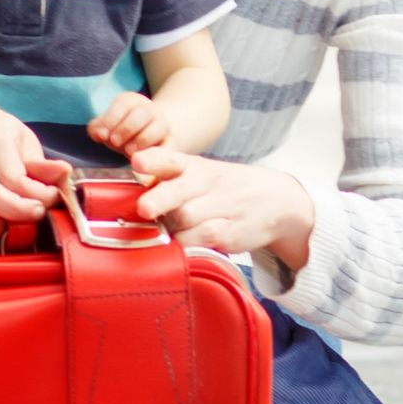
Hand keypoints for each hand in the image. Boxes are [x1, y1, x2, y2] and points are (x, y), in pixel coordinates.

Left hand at [87, 92, 171, 157]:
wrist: (144, 140)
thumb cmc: (121, 132)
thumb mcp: (107, 127)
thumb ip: (97, 128)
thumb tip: (98, 134)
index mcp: (131, 101)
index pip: (123, 104)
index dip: (111, 120)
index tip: (102, 135)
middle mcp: (150, 110)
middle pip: (143, 113)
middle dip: (126, 129)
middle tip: (114, 142)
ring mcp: (162, 125)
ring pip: (159, 127)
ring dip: (142, 140)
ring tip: (128, 151)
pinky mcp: (170, 142)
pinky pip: (168, 146)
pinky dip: (156, 153)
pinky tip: (142, 159)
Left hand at [127, 149, 314, 267]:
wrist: (277, 201)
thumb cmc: (226, 188)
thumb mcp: (201, 174)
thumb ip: (167, 181)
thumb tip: (125, 197)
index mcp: (195, 166)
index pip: (171, 159)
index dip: (153, 160)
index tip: (137, 162)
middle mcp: (207, 183)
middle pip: (179, 191)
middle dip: (160, 199)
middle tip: (144, 209)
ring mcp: (221, 207)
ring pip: (186, 219)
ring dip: (170, 228)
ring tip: (167, 229)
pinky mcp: (229, 232)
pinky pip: (201, 240)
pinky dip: (186, 244)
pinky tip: (182, 243)